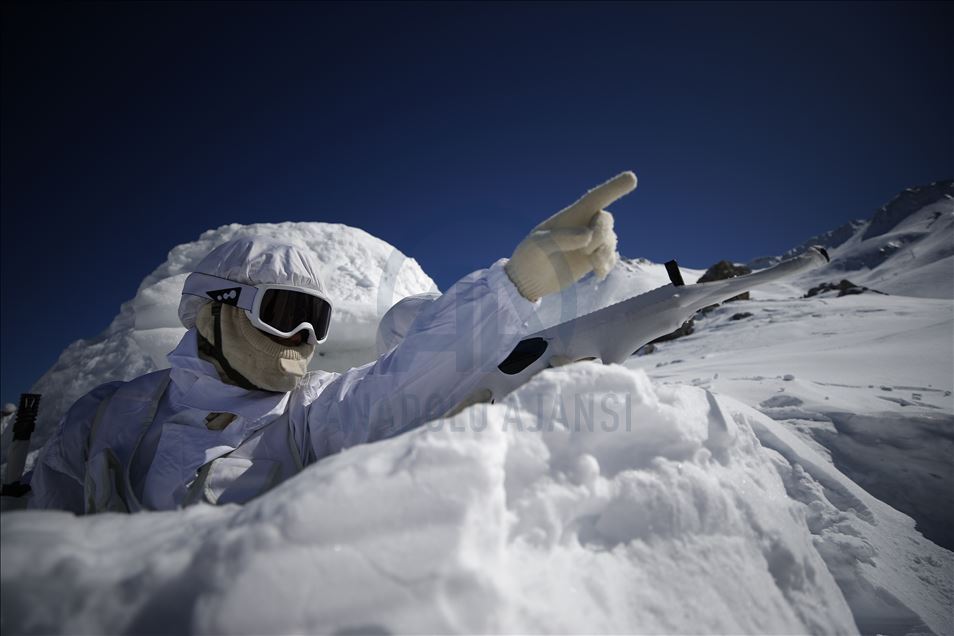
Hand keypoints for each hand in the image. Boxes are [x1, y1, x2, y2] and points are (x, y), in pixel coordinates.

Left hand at [505, 171, 636, 300]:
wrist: (529, 280)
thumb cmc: (529, 257)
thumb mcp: (538, 246)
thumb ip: (560, 238)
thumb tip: (587, 236)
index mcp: (571, 216)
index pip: (596, 198)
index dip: (614, 187)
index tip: (632, 178)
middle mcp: (584, 226)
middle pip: (605, 220)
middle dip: (601, 233)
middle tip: (586, 250)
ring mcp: (590, 244)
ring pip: (610, 240)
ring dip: (604, 252)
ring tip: (591, 263)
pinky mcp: (593, 261)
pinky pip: (610, 258)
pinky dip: (607, 264)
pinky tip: (597, 273)